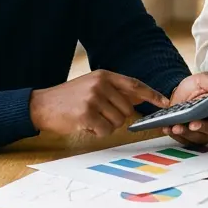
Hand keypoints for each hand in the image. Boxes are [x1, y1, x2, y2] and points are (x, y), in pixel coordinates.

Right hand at [29, 70, 168, 137]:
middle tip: (99, 115)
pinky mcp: (86, 114)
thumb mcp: (92, 86)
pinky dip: (97, 132)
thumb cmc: (69, 98)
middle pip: (128, 110)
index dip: (152, 95)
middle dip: (118, 118)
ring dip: (106, 126)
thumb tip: (141, 98)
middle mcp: (100, 84)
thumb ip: (115, 91)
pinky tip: (85, 125)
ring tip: (90, 118)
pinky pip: (105, 130)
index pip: (135, 85)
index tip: (166, 102)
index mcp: (104, 76)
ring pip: (118, 122)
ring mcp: (93, 98)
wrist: (42, 105)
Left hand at [161, 73, 207, 144]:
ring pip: (200, 137)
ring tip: (176, 127)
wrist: (177, 94)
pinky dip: (177, 135)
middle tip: (193, 124)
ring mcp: (205, 133)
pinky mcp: (192, 138)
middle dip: (203, 127)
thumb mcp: (204, 80)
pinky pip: (186, 140)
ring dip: (188, 134)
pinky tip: (169, 129)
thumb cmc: (195, 87)